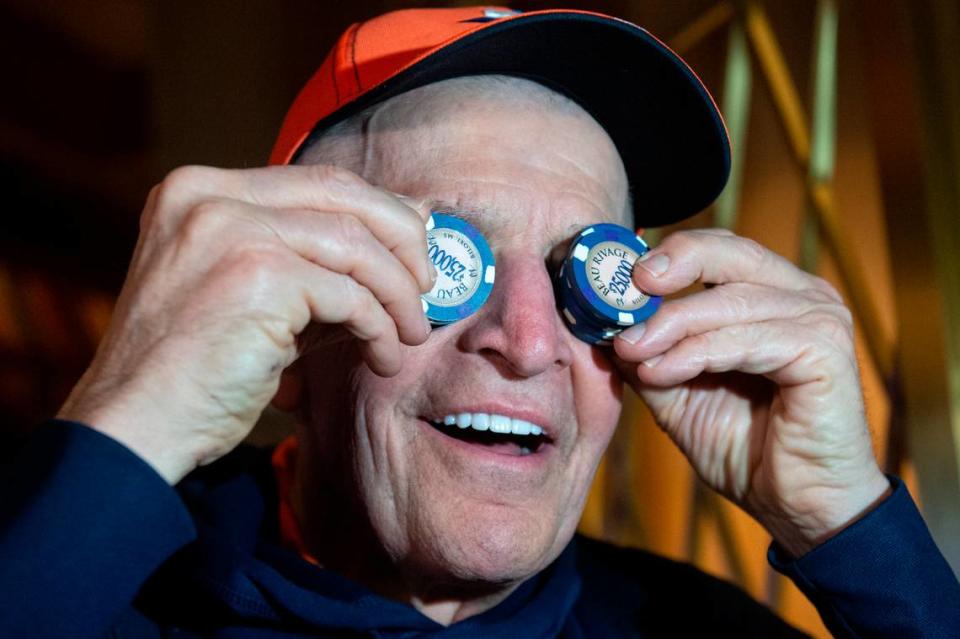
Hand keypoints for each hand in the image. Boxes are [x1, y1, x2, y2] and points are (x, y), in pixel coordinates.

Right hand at [58, 164, 433, 483]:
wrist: (134, 427)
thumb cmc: (191, 371)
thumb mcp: (246, 297)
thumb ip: (307, 266)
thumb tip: (396, 255)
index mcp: (199, 191)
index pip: (316, 182)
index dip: (380, 210)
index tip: (418, 241)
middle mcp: (210, 197)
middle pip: (343, 195)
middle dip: (403, 240)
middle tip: (429, 286)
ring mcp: (230, 230)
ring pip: (356, 246)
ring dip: (398, 294)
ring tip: (410, 335)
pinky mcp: (257, 276)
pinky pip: (351, 296)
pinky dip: (379, 327)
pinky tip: (382, 355)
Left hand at [612, 229, 889, 555]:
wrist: (795, 504)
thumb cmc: (743, 444)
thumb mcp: (676, 389)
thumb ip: (646, 351)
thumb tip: (599, 320)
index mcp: (771, 292)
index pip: (715, 249)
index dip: (664, 255)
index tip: (613, 275)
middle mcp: (801, 294)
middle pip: (728, 253)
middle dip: (670, 267)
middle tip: (624, 291)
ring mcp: (819, 318)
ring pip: (730, 301)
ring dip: (672, 326)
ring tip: (633, 351)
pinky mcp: (825, 351)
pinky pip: (748, 339)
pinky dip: (697, 353)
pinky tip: (664, 372)